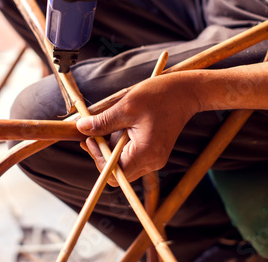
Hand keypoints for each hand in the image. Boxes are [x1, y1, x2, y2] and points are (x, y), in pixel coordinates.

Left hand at [76, 73, 200, 185]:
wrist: (187, 92)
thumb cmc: (159, 96)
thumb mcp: (126, 107)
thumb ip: (103, 122)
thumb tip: (81, 128)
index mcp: (146, 154)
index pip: (114, 174)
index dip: (98, 159)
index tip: (90, 139)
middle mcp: (152, 162)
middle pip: (118, 173)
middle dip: (102, 154)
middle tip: (94, 133)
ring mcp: (155, 158)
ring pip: (123, 164)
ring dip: (112, 148)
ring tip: (113, 124)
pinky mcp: (155, 152)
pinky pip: (132, 156)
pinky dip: (121, 145)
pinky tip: (122, 126)